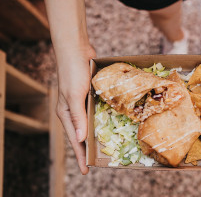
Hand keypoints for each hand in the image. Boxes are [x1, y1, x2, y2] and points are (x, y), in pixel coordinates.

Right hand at [55, 44, 95, 173]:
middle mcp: (73, 110)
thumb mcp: (75, 96)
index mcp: (66, 114)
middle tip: (98, 162)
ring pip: (91, 123)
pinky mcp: (90, 95)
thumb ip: (78, 117)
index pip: (75, 140)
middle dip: (89, 149)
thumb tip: (81, 139)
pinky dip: (103, 118)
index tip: (86, 171)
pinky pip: (97, 110)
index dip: (80, 156)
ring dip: (97, 134)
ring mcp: (82, 103)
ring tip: (107, 146)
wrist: (76, 50)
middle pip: (83, 134)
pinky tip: (112, 122)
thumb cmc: (73, 72)